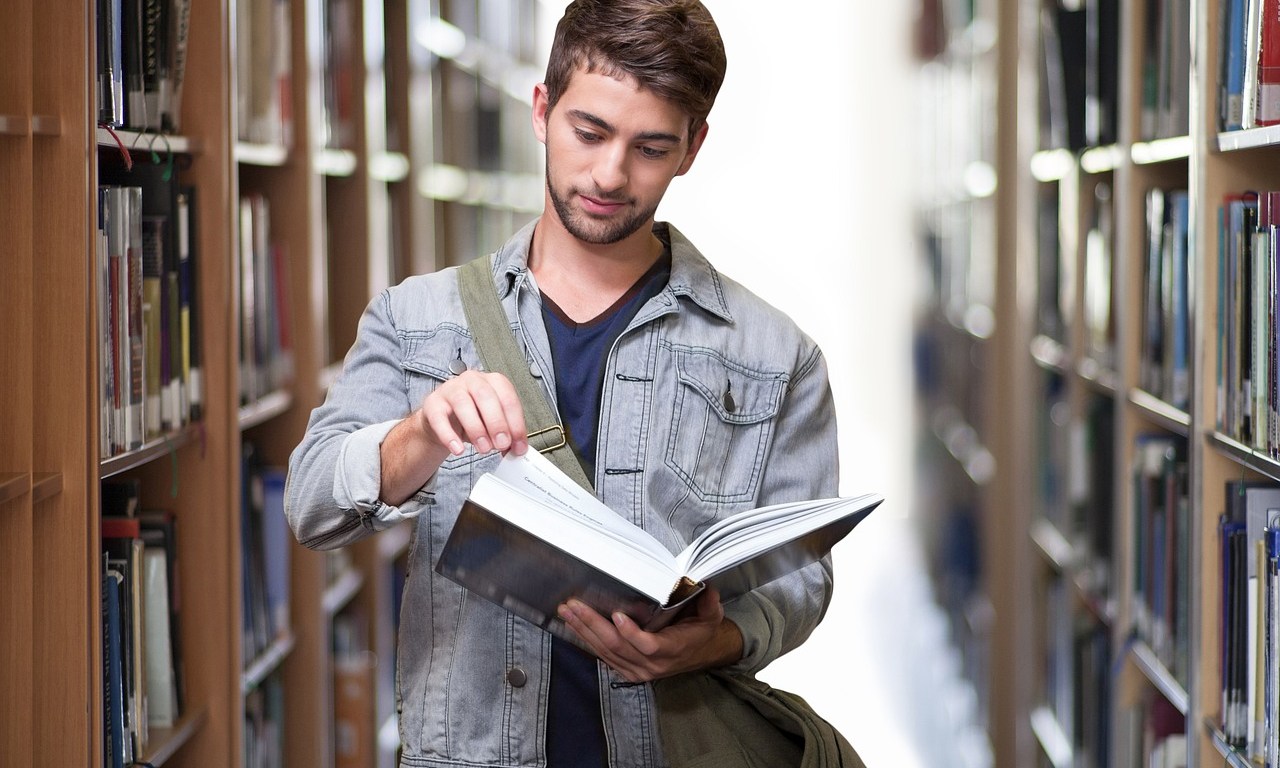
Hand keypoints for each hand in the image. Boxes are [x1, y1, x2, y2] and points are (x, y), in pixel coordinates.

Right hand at [380, 370, 527, 505]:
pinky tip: (458, 449)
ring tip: (484, 449)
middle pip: (485, 396)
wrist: (443, 420)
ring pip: (463, 403)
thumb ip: (507, 434)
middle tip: (502, 444)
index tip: (518, 445)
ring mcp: (451, 389)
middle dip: (497, 423)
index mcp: (493, 381)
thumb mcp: (493, 424)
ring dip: (476, 429)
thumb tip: (517, 450)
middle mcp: (472, 380)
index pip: (508, 398)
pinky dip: (449, 435)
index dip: (515, 423)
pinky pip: (439, 417)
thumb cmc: (473, 417)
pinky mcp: (433, 403)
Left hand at [557, 587, 743, 682]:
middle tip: (575, 606)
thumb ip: (709, 603)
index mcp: (672, 649)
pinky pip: (604, 656)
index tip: (617, 615)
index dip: (631, 633)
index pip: (648, 645)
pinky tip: (574, 625)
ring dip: (584, 630)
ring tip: (567, 612)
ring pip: (606, 652)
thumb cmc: (700, 631)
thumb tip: (706, 587)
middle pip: (617, 646)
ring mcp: (637, 670)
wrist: (699, 653)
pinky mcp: (627, 670)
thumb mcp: (711, 616)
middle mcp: (652, 664)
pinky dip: (587, 640)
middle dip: (592, 624)